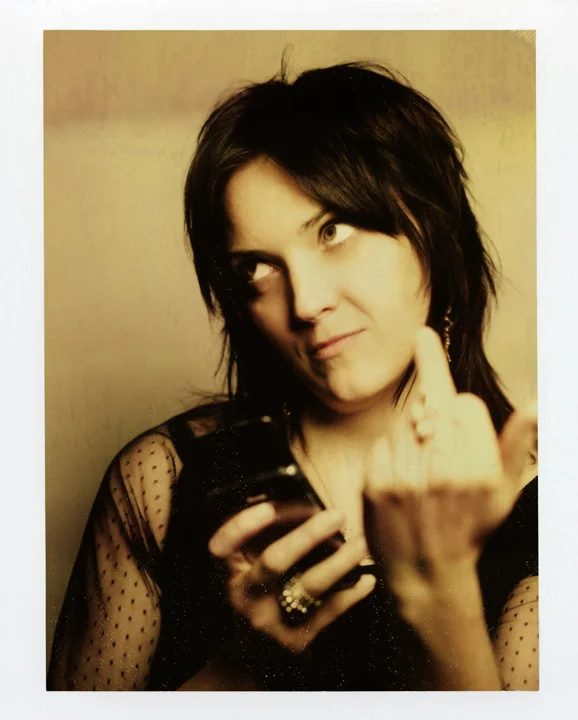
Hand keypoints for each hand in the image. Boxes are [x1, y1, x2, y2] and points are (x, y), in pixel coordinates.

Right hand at [208, 504, 375, 653]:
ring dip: (339, 561)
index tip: (266, 508)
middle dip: (308, 534)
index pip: (223, 546)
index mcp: (229, 571)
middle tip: (336, 515)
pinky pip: (328, 611)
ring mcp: (270, 619)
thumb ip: (260, 538)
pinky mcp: (295, 638)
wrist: (249, 656)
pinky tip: (366, 579)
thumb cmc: (254, 593)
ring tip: (360, 543)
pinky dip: (350, 593)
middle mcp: (245, 595)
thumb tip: (302, 501)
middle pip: (275, 561)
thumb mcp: (245, 567)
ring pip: (308, 585)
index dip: (242, 526)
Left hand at [363, 326, 536, 607]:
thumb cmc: (469, 526)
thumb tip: (536, 403)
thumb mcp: (505, 492)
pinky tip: (401, 474)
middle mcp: (444, 471)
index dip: (462, 406)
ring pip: (405, 420)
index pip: (464, 402)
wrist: (426, 572)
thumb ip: (518, 444)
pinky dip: (390, 450)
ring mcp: (406, 478)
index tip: (459, 410)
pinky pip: (382, 441)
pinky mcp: (376, 485)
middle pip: (432, 401)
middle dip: (430, 385)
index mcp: (479, 469)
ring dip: (412, 428)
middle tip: (422, 339)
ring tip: (420, 455)